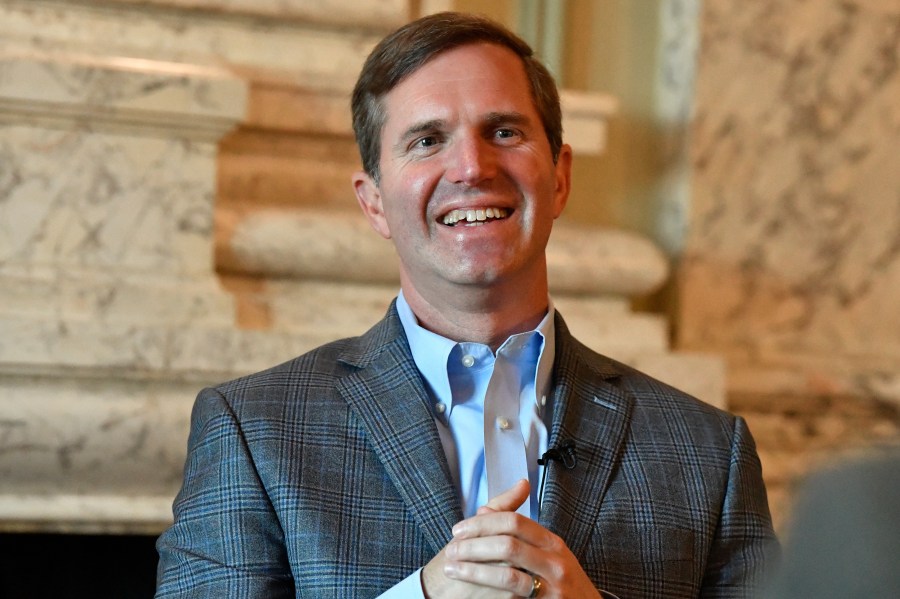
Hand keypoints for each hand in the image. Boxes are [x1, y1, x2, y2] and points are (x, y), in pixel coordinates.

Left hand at [441, 480, 601, 598]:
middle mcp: (554, 560)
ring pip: (507, 574)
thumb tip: (485, 510)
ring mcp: (552, 585)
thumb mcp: (546, 548)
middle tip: (451, 549)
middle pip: (507, 544)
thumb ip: (516, 529)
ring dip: (474, 571)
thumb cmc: (561, 576)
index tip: (459, 529)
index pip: (513, 521)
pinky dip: (488, 591)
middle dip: (474, 546)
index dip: (482, 523)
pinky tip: (471, 590)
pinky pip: (512, 596)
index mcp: (550, 541)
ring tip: (453, 568)